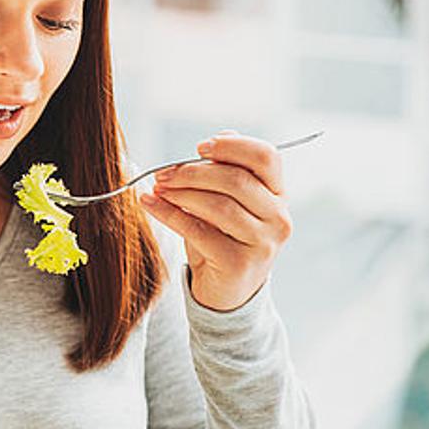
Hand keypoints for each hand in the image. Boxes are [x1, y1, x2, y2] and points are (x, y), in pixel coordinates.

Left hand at [138, 130, 292, 311]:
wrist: (226, 292)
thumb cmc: (223, 239)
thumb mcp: (228, 203)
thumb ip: (227, 171)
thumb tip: (222, 136)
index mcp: (278, 195)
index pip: (266, 157)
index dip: (232, 147)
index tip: (200, 148)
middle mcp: (278, 217)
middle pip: (236, 180)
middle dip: (192, 172)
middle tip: (163, 174)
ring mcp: (263, 242)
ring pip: (218, 205)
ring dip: (180, 193)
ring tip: (157, 188)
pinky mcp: (239, 263)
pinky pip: (198, 230)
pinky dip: (168, 214)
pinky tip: (150, 204)